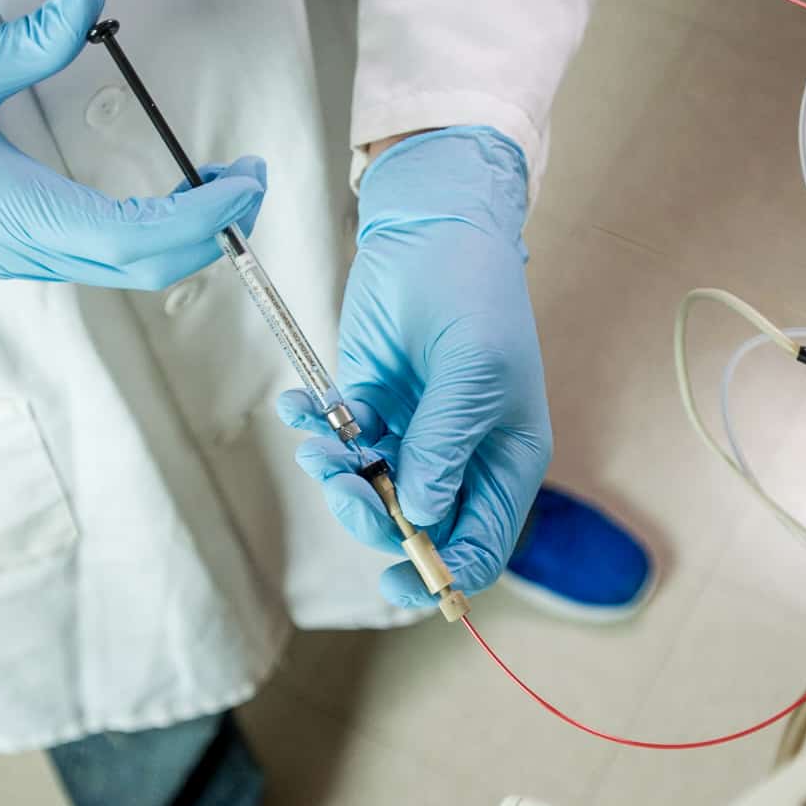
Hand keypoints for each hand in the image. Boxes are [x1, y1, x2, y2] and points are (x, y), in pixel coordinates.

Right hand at [0, 0, 263, 287]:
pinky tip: (170, 200)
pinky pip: (104, 261)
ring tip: (226, 186)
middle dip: (215, 229)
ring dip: (187, 235)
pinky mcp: (19, 254)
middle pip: (149, 266)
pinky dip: (152, 238)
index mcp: (22, 215)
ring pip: (129, 269)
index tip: (243, 181)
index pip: (137, 236)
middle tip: (253, 177)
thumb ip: (30, 40)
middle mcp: (33, 251)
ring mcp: (26, 260)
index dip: (202, 217)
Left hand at [281, 127, 550, 607]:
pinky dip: (313, 433)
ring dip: (336, 476)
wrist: (432, 224)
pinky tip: (300, 407)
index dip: (443, 572)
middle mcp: (459, 456)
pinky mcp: (369, 404)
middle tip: (344, 484)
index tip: (397, 581)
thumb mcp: (473, 372)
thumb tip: (420, 514)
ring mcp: (412, 433)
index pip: (480, 544)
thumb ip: (445, 446)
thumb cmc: (474, 293)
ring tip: (316, 442)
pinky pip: (338, 444)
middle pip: (416, 527)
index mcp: (505, 460)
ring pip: (369, 491)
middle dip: (374, 517)